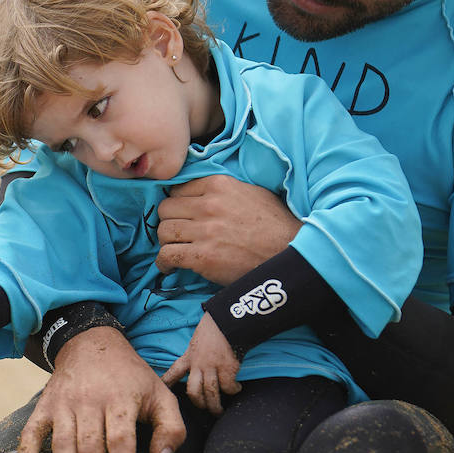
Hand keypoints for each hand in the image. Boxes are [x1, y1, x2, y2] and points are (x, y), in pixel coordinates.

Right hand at [16, 327, 186, 452]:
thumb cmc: (131, 377)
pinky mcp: (45, 405)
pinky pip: (32, 428)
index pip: (120, 438)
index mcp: (120, 399)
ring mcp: (64, 403)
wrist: (91, 342)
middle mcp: (89, 401)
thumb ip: (171, 427)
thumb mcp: (160, 394)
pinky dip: (26, 449)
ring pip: (63, 443)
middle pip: (90, 447)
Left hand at [156, 176, 297, 283]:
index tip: (181, 215)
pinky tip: (169, 267)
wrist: (290, 253)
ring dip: (166, 242)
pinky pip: (167, 255)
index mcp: (218, 185)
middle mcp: (208, 205)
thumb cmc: (275, 224)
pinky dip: (163, 263)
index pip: (177, 189)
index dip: (178, 204)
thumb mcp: (252, 192)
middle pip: (165, 209)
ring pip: (163, 232)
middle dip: (169, 222)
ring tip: (175, 250)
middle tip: (177, 234)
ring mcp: (204, 232)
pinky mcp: (203, 257)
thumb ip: (224, 189)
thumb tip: (201, 193)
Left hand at [162, 313, 240, 414]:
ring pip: (210, 394)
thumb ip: (196, 354)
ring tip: (219, 411)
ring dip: (215, 406)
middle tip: (205, 409)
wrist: (227, 321)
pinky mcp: (227, 369)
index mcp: (189, 357)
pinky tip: (236, 388)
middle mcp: (198, 364)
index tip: (162, 390)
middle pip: (193, 392)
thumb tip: (199, 365)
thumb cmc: (214, 328)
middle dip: (199, 404)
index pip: (174, 372)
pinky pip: (228, 387)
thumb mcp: (197, 341)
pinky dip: (233, 390)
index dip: (167, 383)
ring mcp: (212, 368)